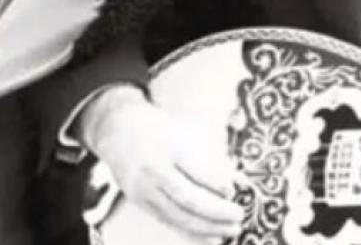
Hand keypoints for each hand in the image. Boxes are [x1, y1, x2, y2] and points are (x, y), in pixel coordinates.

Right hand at [79, 85, 242, 239]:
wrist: (117, 131)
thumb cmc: (161, 130)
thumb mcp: (184, 133)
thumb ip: (207, 156)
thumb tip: (234, 181)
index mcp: (168, 148)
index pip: (193, 169)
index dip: (215, 183)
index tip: (233, 191)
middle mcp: (153, 172)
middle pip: (186, 198)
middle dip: (216, 211)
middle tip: (239, 215)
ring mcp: (143, 190)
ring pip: (177, 215)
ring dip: (207, 227)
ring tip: (232, 230)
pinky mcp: (139, 203)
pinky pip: (167, 221)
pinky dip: (190, 232)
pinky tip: (211, 237)